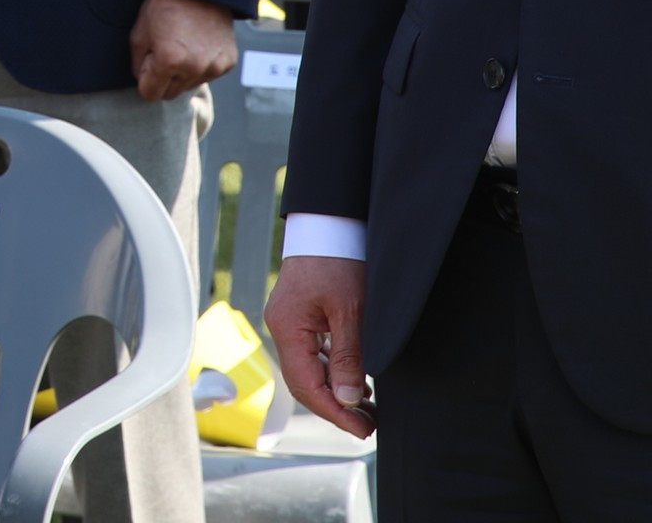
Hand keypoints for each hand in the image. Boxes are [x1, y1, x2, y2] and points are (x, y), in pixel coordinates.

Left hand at [129, 0, 236, 100]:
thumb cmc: (164, 6)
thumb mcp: (139, 33)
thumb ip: (137, 65)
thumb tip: (144, 83)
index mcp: (169, 61)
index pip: (150, 94)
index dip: (145, 80)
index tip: (147, 64)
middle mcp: (194, 68)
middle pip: (170, 93)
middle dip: (163, 78)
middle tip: (164, 52)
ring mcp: (214, 66)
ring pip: (189, 86)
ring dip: (183, 73)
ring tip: (182, 46)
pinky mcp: (228, 62)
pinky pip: (208, 76)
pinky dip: (201, 66)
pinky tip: (198, 45)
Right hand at [265, 254, 373, 438]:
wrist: (330, 222)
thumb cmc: (338, 260)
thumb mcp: (351, 311)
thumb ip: (347, 357)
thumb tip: (347, 400)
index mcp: (288, 328)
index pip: (306, 385)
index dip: (333, 413)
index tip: (362, 429)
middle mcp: (282, 328)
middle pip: (304, 382)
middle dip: (335, 407)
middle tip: (368, 425)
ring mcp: (290, 322)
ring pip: (309, 370)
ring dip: (336, 392)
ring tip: (367, 411)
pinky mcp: (301, 316)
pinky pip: (313, 354)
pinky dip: (333, 372)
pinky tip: (357, 382)